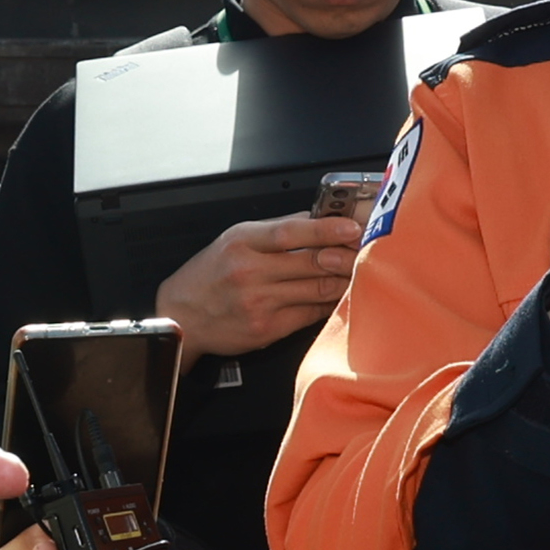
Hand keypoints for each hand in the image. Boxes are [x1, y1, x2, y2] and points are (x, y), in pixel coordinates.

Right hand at [157, 213, 364, 359]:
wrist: (181, 317)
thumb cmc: (209, 276)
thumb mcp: (234, 240)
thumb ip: (276, 231)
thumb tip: (318, 220)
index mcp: (242, 242)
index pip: (291, 232)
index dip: (326, 229)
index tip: (352, 227)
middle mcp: (249, 272)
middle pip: (311, 262)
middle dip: (346, 256)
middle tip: (369, 250)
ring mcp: (258, 303)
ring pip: (316, 289)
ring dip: (344, 281)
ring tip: (361, 272)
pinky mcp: (267, 329)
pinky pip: (310, 314)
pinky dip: (328, 304)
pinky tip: (338, 296)